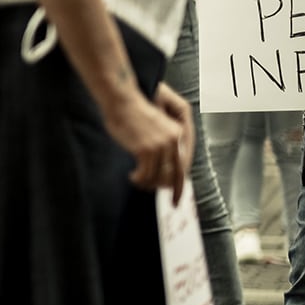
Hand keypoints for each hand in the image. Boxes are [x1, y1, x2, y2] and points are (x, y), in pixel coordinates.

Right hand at [103, 84, 191, 203]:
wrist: (121, 101)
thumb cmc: (131, 114)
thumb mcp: (154, 128)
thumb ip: (161, 146)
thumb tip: (161, 170)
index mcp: (177, 134)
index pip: (184, 166)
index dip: (181, 184)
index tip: (177, 197)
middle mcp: (172, 141)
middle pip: (176, 175)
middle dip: (170, 191)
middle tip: (169, 203)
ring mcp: (160, 146)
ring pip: (158, 177)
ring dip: (147, 183)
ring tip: (138, 181)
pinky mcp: (146, 150)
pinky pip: (145, 174)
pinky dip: (138, 179)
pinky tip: (132, 176)